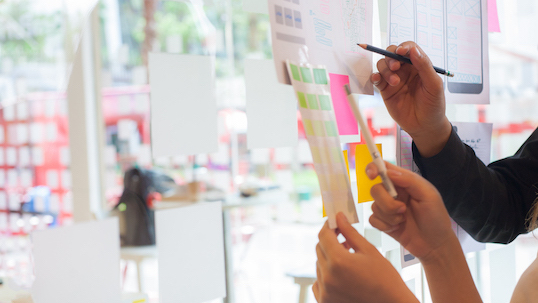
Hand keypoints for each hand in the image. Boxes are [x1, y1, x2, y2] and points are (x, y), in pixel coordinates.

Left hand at [313, 213, 416, 302]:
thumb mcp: (369, 251)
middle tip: (344, 239)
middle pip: (319, 249)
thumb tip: (339, 217)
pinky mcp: (325, 302)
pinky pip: (318, 282)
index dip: (328, 225)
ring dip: (329, 258)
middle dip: (330, 241)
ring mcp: (325, 292)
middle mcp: (328, 277)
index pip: (324, 235)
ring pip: (319, 265)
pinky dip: (326, 275)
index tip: (334, 222)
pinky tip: (341, 275)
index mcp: (339, 262)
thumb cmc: (386, 279)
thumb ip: (350, 232)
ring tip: (348, 259)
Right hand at [367, 162, 455, 259]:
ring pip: (373, 206)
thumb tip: (388, 172)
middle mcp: (393, 193)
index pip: (384, 168)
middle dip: (386, 202)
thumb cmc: (436, 218)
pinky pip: (372, 220)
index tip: (372, 175)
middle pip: (375, 189)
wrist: (435, 245)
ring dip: (389, 216)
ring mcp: (387, 208)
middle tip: (402, 210)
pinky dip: (384, 225)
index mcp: (404, 182)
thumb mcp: (429, 195)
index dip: (373, 168)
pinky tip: (397, 228)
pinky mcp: (383, 222)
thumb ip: (410, 180)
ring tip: (403, 221)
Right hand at [371, 41, 451, 156]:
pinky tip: (377, 79)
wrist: (424, 126)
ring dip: (385, 70)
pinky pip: (376, 78)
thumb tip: (413, 50)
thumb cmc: (433, 105)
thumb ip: (425, 66)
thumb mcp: (434, 85)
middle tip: (395, 67)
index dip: (404, 47)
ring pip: (383, 65)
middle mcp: (405, 70)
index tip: (401, 52)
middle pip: (392, 54)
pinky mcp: (385, 90)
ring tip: (394, 83)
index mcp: (419, 65)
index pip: (409, 49)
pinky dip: (374, 76)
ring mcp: (394, 79)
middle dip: (391, 57)